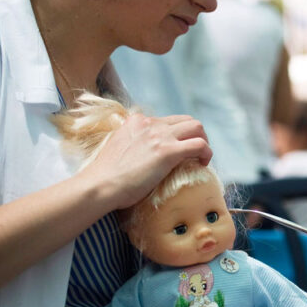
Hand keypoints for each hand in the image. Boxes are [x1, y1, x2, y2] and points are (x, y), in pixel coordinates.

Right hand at [76, 113, 212, 209]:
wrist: (99, 186)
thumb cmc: (105, 176)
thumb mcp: (118, 148)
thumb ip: (132, 144)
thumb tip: (142, 155)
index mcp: (136, 122)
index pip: (168, 121)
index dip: (178, 135)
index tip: (178, 150)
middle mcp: (149, 123)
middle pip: (186, 120)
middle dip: (196, 135)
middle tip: (194, 154)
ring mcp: (159, 136)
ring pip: (197, 127)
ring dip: (204, 142)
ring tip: (200, 159)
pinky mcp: (168, 151)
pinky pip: (199, 145)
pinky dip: (206, 153)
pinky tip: (202, 165)